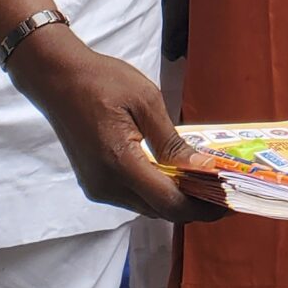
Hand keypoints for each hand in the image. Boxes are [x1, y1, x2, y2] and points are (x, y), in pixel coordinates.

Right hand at [8, 24, 221, 223]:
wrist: (55, 77)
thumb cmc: (101, 81)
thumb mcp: (146, 101)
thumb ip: (172, 141)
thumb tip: (202, 169)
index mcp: (119, 163)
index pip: (169, 203)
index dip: (204, 207)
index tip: (232, 202)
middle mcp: (106, 184)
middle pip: (160, 210)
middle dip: (196, 205)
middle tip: (227, 192)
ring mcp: (97, 187)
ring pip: (147, 206)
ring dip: (176, 199)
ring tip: (207, 183)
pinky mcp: (94, 183)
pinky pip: (133, 196)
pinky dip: (157, 191)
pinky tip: (176, 175)